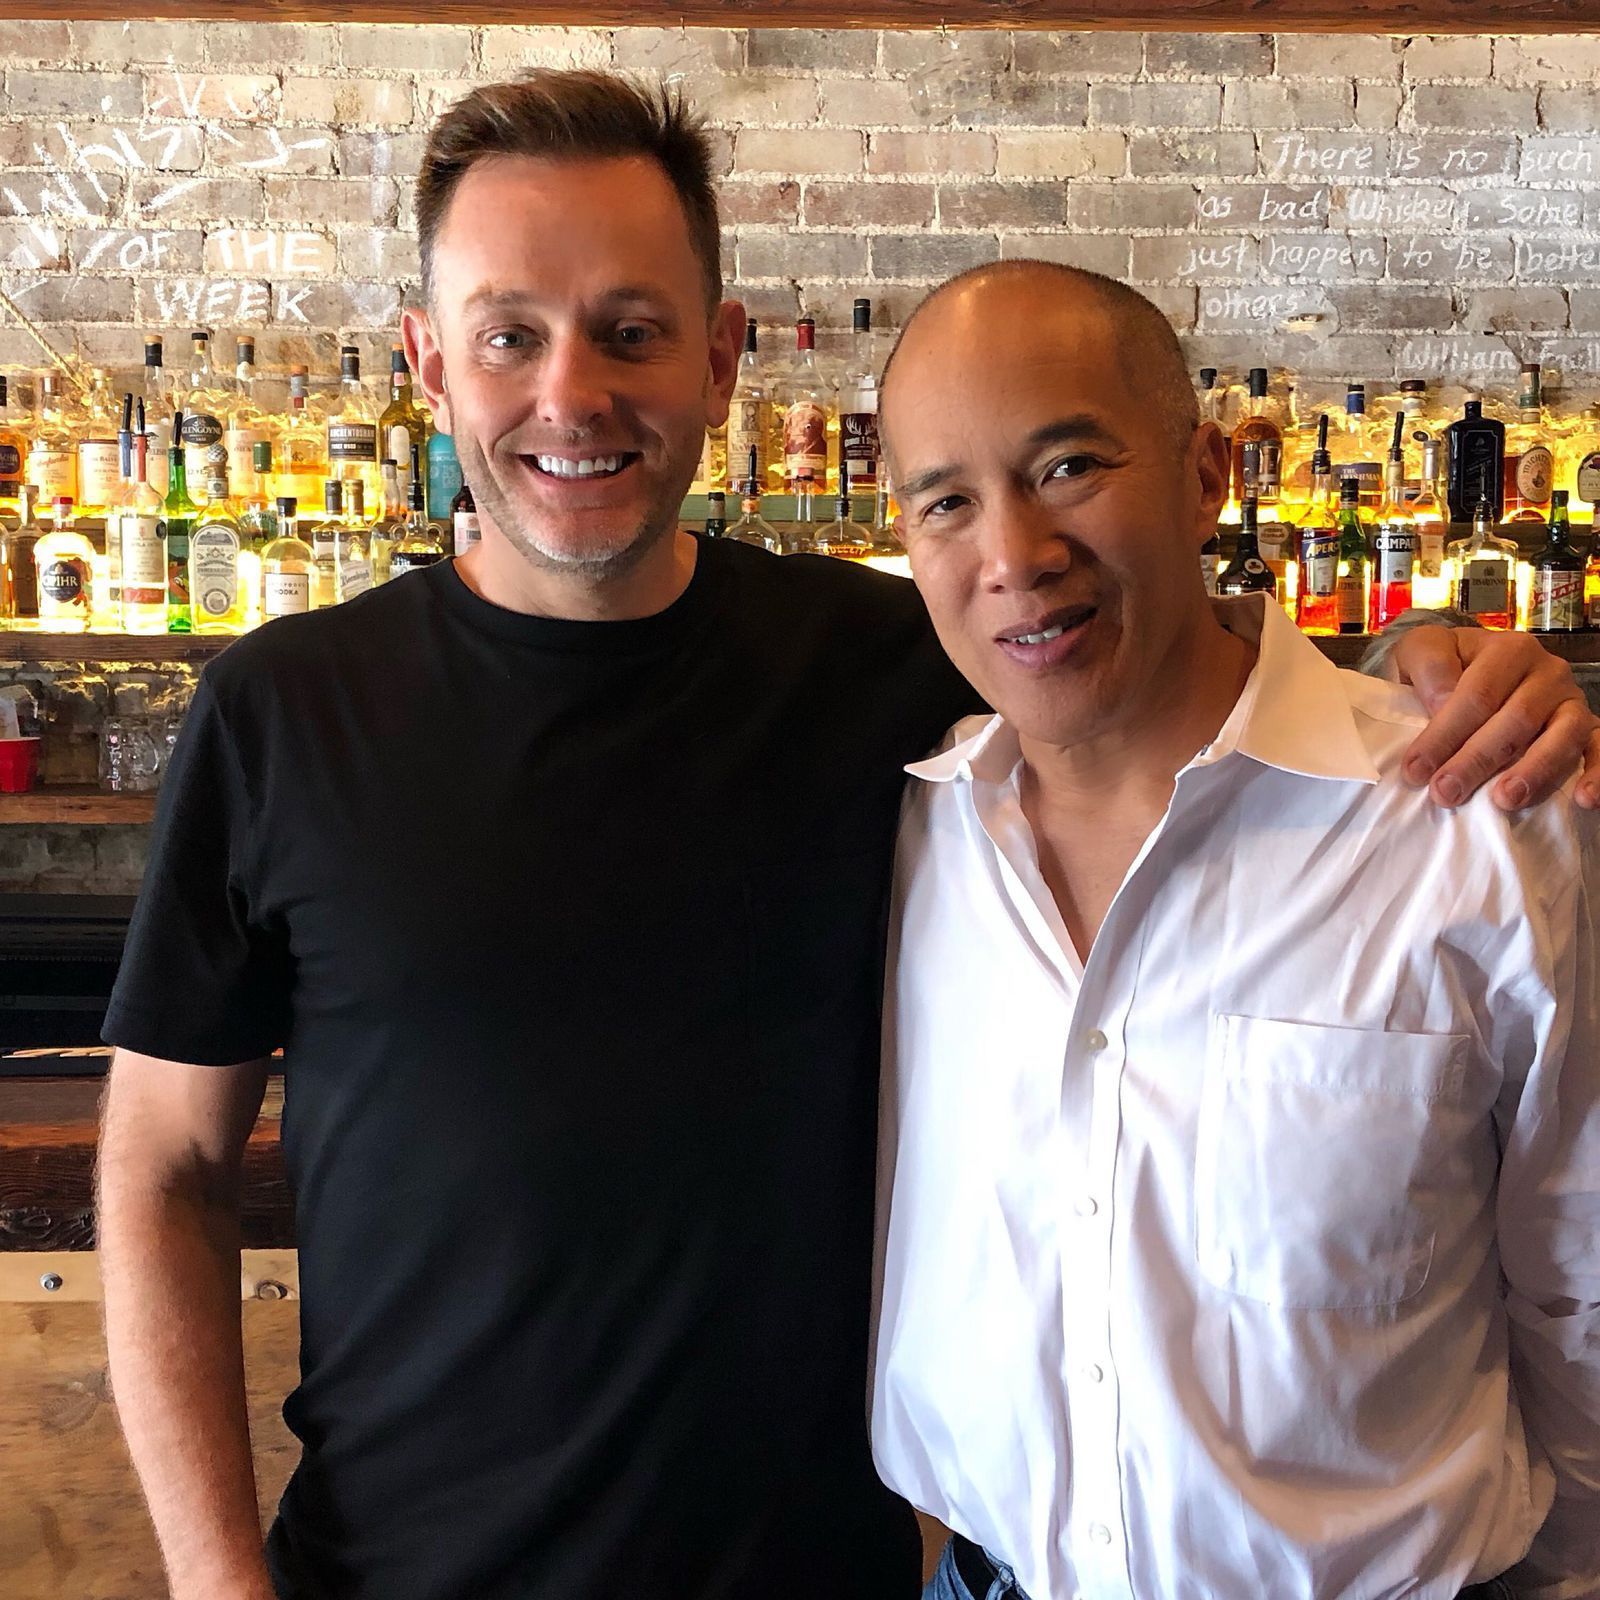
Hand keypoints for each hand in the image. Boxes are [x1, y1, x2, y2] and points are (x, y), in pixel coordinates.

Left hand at [1391, 626, 1599, 810]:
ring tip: (1504, 800)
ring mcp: (1571, 702)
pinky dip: (1596, 774)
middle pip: (1516, 720)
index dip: (1444, 735)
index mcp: (1508, 650)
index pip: (1478, 696)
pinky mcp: (1587, 729)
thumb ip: (1430, 665)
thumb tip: (1442, 701)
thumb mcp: (1420, 649)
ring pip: (1562, 737)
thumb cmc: (1441, 666)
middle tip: (1446, 793)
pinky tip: (1584, 800)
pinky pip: (1599, 749)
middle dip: (1478, 761)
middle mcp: (1548, 673)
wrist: (1466, 667)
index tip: (1416, 771)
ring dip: (1534, 771)